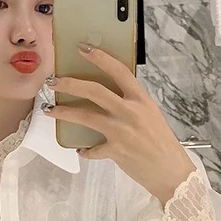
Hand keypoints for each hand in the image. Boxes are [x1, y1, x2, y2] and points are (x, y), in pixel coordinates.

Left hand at [44, 44, 196, 206]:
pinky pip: (91, 149)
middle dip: (70, 84)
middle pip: (94, 90)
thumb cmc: (162, 142)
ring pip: (85, 116)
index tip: (83, 49)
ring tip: (50, 110)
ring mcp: (120, 131)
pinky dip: (85, 150)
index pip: (119, 71)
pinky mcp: (114, 150)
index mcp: (141, 99)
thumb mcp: (150, 114)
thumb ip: (131, 103)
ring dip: (64, 112)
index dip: (100, 58)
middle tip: (54, 82)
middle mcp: (129, 111)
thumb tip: (109, 96)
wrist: (171, 171)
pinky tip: (82, 150)